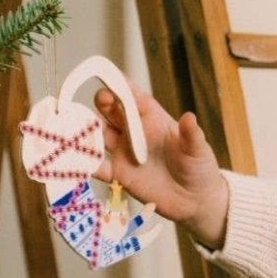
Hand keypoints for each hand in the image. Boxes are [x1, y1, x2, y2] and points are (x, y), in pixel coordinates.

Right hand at [92, 83, 229, 245]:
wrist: (195, 202)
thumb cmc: (199, 169)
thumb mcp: (198, 151)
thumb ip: (191, 135)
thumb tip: (190, 118)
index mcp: (151, 118)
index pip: (131, 95)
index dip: (118, 83)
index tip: (107, 75)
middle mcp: (133, 131)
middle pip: (110, 110)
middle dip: (103, 102)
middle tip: (104, 102)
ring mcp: (124, 151)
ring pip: (98, 134)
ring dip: (88, 130)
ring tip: (80, 128)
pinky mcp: (119, 174)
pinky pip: (98, 166)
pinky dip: (86, 162)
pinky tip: (77, 160)